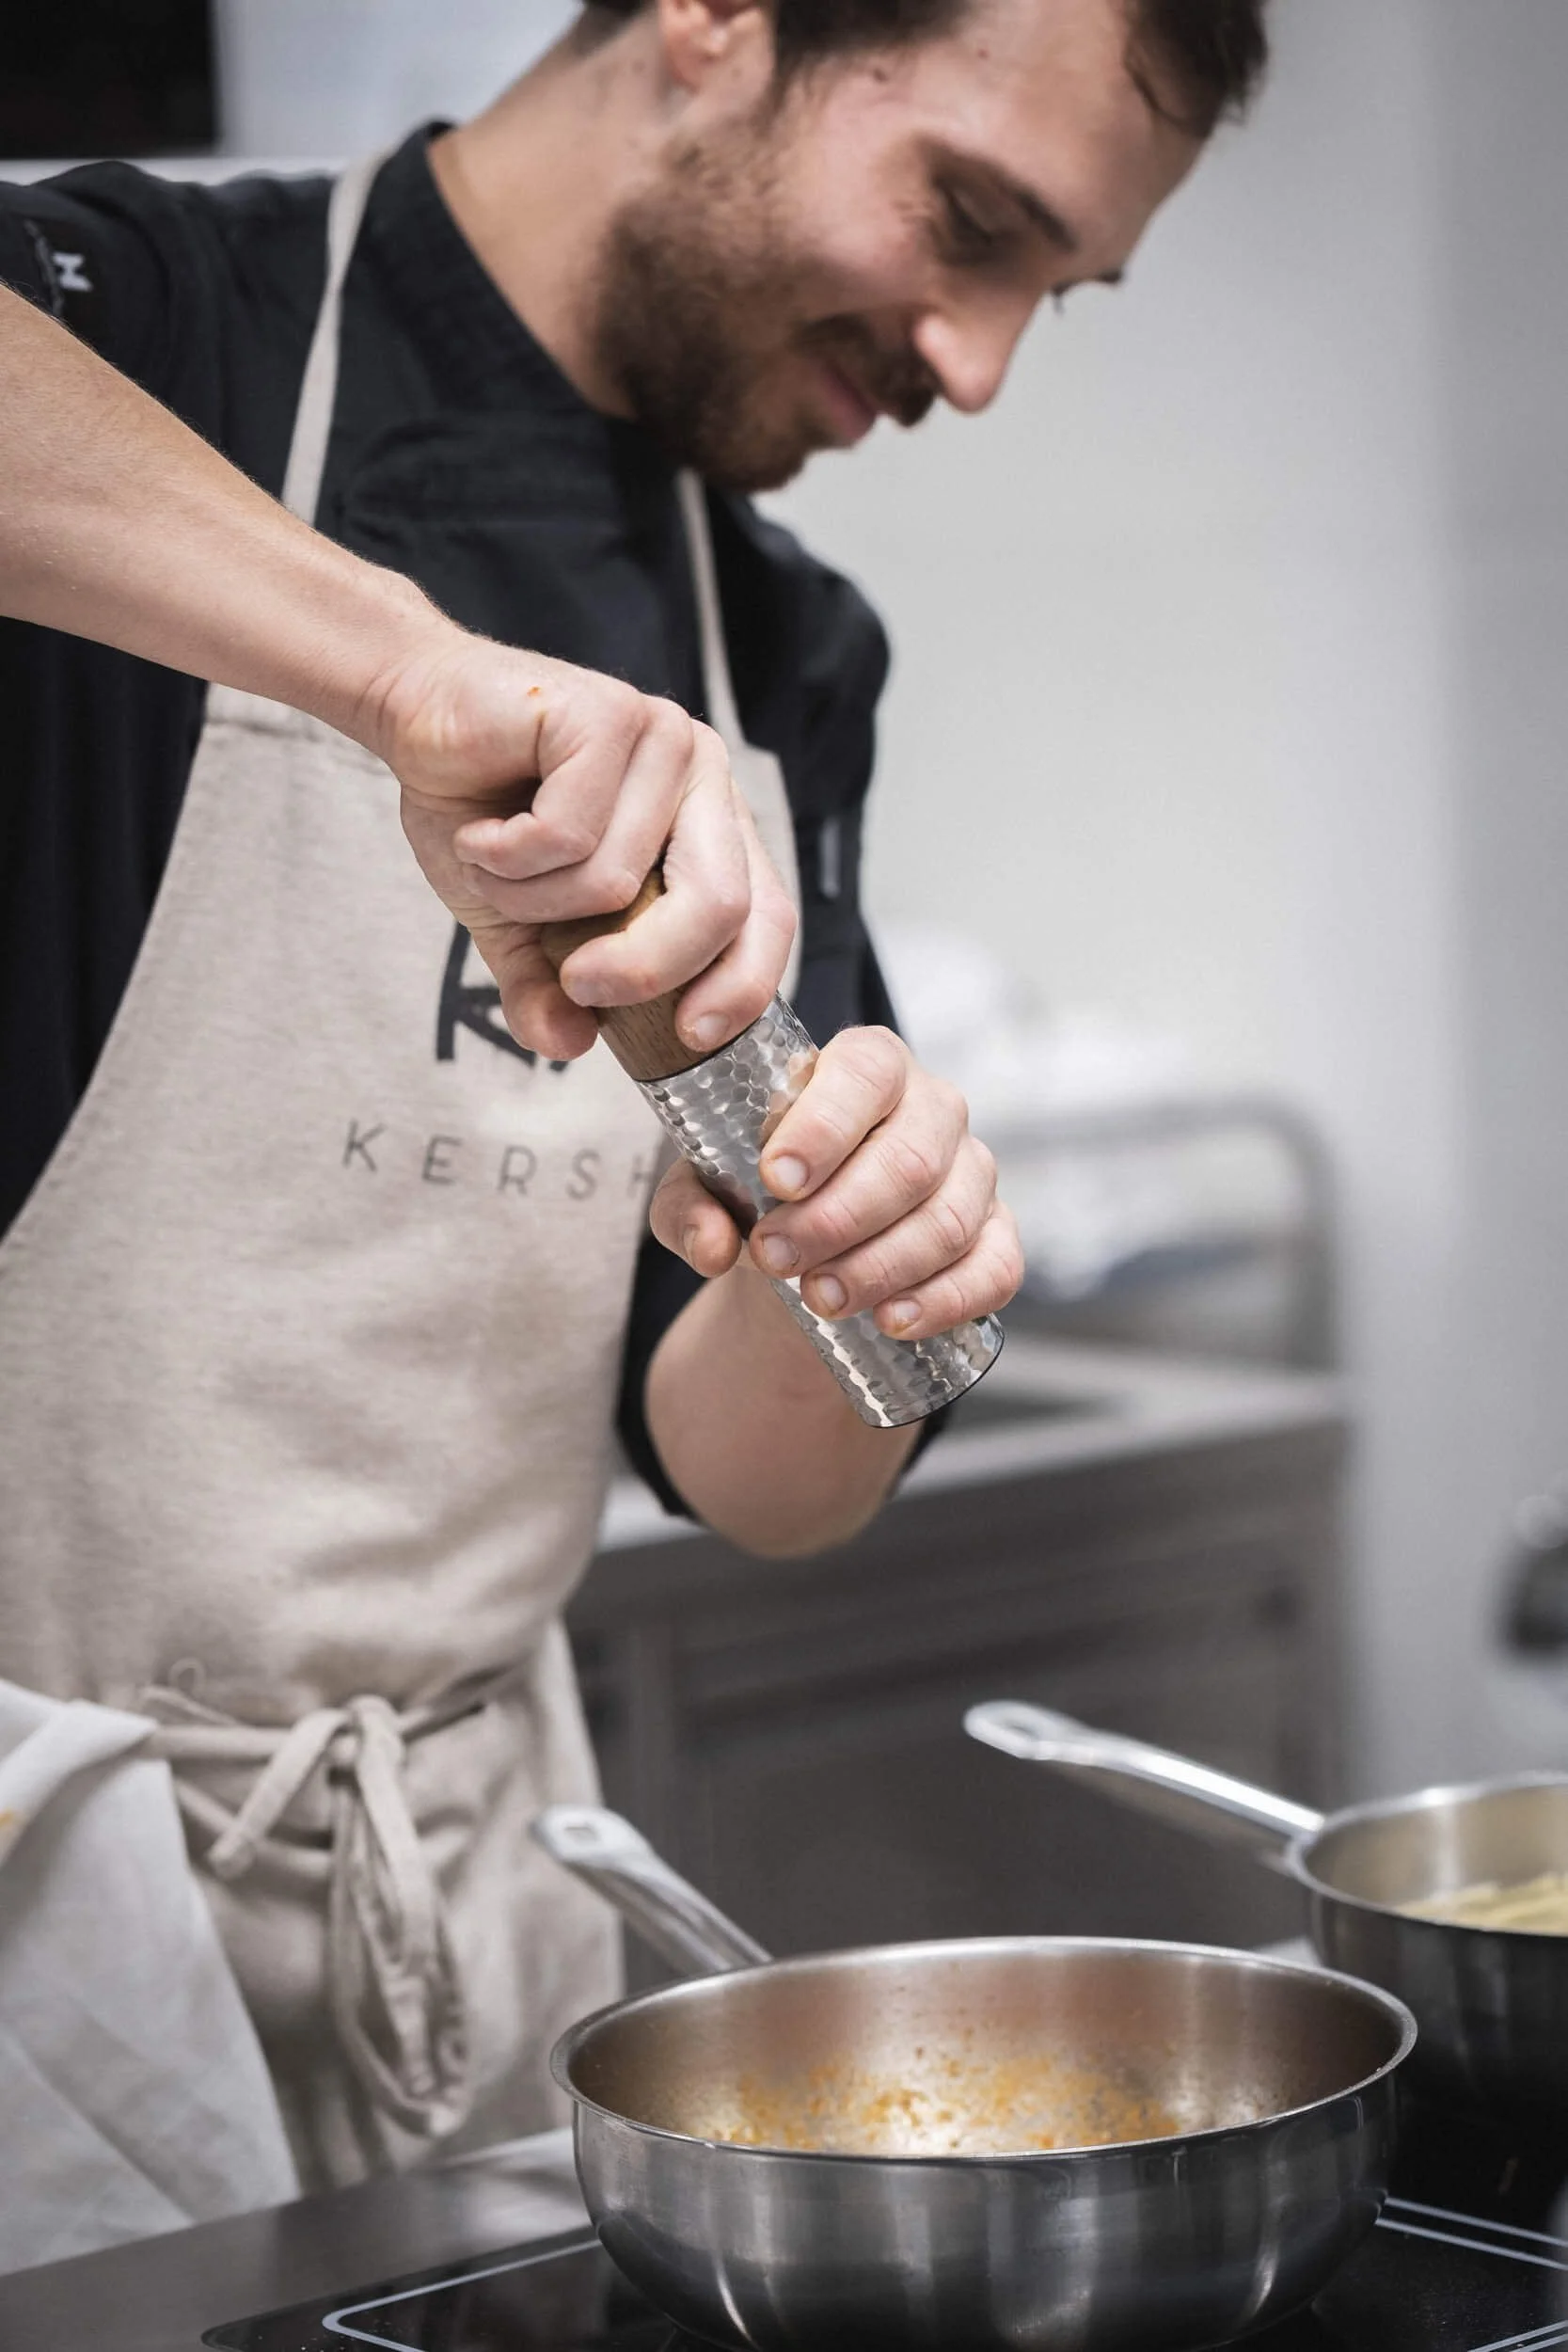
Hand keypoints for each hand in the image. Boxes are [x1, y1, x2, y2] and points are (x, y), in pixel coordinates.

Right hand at [361, 620, 794, 1059]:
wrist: (416, 715)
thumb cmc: (483, 810)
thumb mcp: (518, 925)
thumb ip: (547, 987)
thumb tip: (568, 1044)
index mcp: (710, 826)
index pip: (766, 916)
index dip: (742, 984)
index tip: (689, 1036)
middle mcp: (702, 777)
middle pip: (717, 905)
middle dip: (644, 969)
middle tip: (578, 982)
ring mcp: (662, 739)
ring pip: (619, 879)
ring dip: (532, 899)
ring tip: (492, 865)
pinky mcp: (606, 714)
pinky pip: (566, 834)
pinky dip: (505, 856)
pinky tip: (479, 832)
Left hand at [649, 1026, 1022, 1340]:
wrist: (808, 1248)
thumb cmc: (762, 1194)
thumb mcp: (704, 1190)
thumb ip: (689, 1207)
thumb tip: (712, 1243)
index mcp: (867, 1067)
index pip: (866, 1072)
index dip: (825, 1126)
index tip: (775, 1180)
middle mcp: (933, 1109)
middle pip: (909, 1159)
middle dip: (838, 1219)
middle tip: (776, 1259)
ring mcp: (973, 1173)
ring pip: (948, 1220)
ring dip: (881, 1267)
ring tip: (820, 1299)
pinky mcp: (996, 1236)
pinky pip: (994, 1268)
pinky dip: (945, 1299)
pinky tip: (894, 1320)